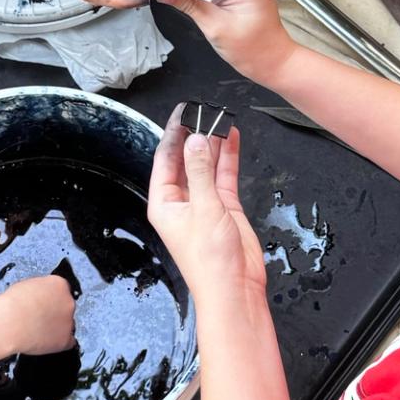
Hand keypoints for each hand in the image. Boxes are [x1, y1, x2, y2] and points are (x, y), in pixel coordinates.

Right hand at [0, 274, 77, 355]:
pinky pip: (67, 342)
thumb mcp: (27, 285)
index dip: (51, 298)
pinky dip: (58, 342)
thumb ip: (40, 290)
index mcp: (59, 284)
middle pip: (66, 307)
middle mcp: (68, 302)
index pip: (62, 290)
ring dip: (56, 327)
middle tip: (39, 317)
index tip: (44, 303)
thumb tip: (39, 297)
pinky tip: (44, 341)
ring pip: (66, 325)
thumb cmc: (12, 304)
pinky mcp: (65, 340)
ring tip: (36, 330)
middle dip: (55, 312)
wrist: (9, 323)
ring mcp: (69, 322)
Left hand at [147, 106, 264, 307]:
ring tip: (219, 118)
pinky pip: (223, 175)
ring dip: (212, 143)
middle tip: (204, 110)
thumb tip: (195, 141)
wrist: (235, 289)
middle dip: (194, 135)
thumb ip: (201, 171)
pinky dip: (228, 157)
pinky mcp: (224, 207)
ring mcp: (203, 203)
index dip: (173, 133)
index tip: (183, 111)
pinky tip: (231, 138)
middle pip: (185, 159)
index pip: (165, 159)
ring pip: (206, 164)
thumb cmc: (210, 263)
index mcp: (164, 203)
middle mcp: (181, 201)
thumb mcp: (203, 209)